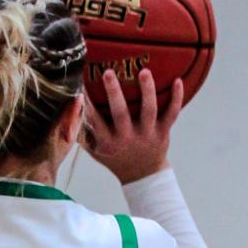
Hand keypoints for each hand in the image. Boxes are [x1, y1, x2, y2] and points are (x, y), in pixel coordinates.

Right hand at [85, 67, 181, 185]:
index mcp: (108, 143)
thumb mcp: (96, 151)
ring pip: (149, 110)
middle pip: (120, 113)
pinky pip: (172, 114)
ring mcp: (147, 135)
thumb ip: (83, 133)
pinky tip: (178, 81)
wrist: (143, 176)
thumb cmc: (116, 158)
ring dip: (147, 90)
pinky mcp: (163, 133)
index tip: (81, 83)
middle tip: (108, 73)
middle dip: (114, 93)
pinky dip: (176, 98)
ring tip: (144, 72)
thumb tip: (69, 107)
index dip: (87, 102)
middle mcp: (127, 138)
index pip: (95, 120)